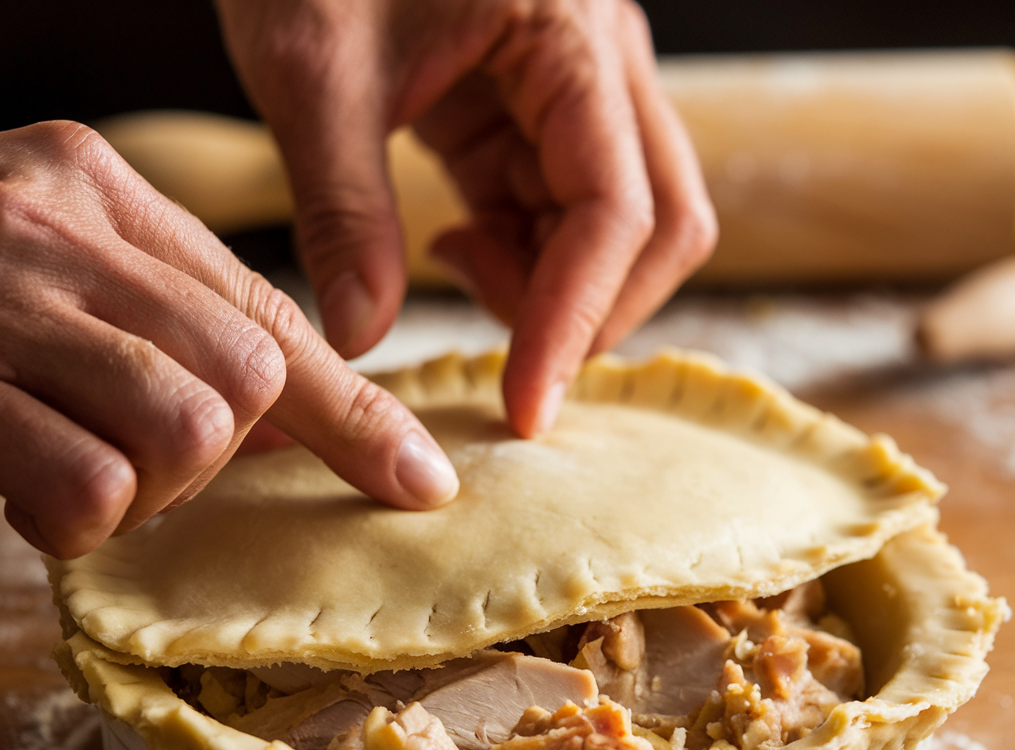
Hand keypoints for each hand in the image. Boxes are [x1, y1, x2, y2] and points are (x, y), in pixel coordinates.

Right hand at [0, 122, 458, 558]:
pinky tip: (16, 480)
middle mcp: (49, 220)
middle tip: (124, 454)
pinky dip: (69, 513)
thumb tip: (323, 438)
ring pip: (181, 435)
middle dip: (202, 456)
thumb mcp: (76, 297)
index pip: (276, 323)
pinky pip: (85, 489)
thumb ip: (190, 342)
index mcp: (99, 188)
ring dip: (138, 486)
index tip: (420, 484)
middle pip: (241, 387)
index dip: (355, 417)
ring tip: (63, 462)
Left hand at [215, 0, 716, 436]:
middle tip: (498, 345)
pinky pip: (570, 211)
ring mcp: (582, 89)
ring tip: (453, 264)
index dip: (574, 320)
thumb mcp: (311, 65)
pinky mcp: (546, 111)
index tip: (522, 407)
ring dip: (555, 286)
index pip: (616, 210)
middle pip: (662, 225)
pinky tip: (456, 243)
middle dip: (589, 309)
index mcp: (569, 34)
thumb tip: (362, 336)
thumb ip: (341, 209)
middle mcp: (602, 64)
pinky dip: (528, 257)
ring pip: (625, 228)